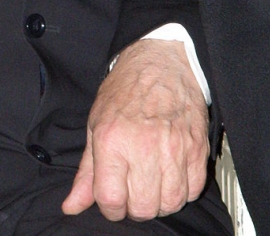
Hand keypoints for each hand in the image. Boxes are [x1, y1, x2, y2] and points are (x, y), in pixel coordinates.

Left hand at [62, 39, 208, 221]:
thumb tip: (71, 206)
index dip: (110, 208)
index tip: (113, 199)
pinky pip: (193, 190)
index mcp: (112, 139)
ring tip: (152, 183)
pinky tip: (171, 175)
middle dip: (134, 207)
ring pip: (170, 203)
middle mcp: (143, 145)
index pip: (110, 200)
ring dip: (159, 201)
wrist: (160, 61)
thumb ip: (86, 172)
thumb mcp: (95, 125)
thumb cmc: (125, 90)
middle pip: (143, 208)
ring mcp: (174, 148)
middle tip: (132, 189)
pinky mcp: (197, 148)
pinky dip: (182, 191)